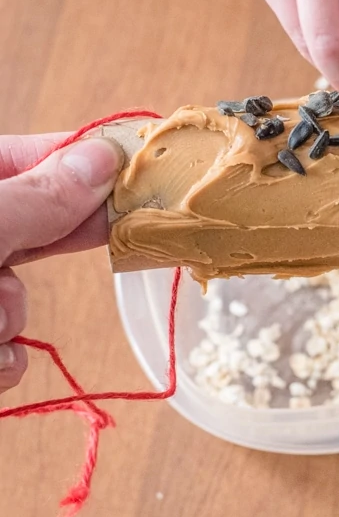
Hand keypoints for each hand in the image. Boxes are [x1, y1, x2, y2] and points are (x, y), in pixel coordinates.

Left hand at [0, 135, 121, 394]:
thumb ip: (36, 197)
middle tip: (122, 234)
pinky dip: (2, 360)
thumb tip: (101, 159)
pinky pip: (7, 350)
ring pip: (17, 301)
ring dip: (11, 317)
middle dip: (55, 249)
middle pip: (36, 228)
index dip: (90, 158)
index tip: (145, 167)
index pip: (35, 156)